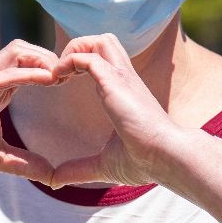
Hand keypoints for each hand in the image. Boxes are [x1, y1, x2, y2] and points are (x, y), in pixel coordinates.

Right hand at [0, 40, 62, 180]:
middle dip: (54, 58)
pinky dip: (26, 73)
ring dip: (43, 59)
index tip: (76, 83)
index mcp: (0, 92)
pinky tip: (47, 79)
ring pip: (18, 51)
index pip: (33, 68)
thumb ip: (24, 163)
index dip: (55, 70)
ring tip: (62, 75)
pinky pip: (4, 73)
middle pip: (30, 51)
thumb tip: (51, 176)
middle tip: (75, 74)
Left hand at [46, 34, 185, 188]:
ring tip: (59, 74)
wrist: (166, 158)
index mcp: (123, 92)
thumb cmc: (144, 161)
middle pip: (102, 40)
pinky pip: (88, 57)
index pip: (103, 59)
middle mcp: (124, 79)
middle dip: (77, 48)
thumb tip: (55, 182)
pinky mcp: (115, 82)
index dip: (79, 63)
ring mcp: (121, 78)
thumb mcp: (104, 165)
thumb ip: (79, 169)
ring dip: (74, 50)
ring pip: (98, 40)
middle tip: (60, 75)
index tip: (61, 83)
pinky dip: (69, 62)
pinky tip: (58, 80)